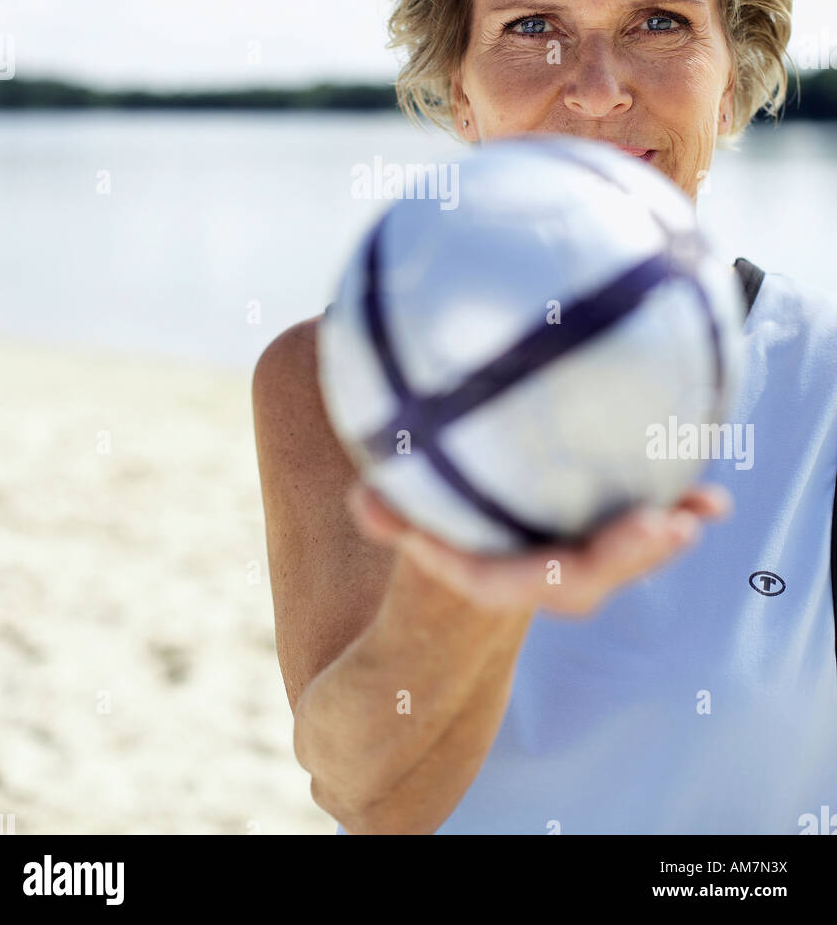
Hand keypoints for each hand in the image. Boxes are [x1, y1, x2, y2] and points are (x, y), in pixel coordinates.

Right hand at [347, 479, 731, 615]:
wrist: (463, 543)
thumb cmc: (426, 518)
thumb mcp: (401, 514)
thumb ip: (388, 512)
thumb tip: (367, 502)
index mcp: (489, 577)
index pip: (513, 584)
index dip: (546, 573)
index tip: (564, 560)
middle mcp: (539, 575)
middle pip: (584, 578)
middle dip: (625, 557)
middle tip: (665, 525)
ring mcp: (577, 557)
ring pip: (622, 556)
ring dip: (662, 537)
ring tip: (699, 509)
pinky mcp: (602, 533)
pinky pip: (643, 526)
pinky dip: (677, 512)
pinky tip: (715, 498)